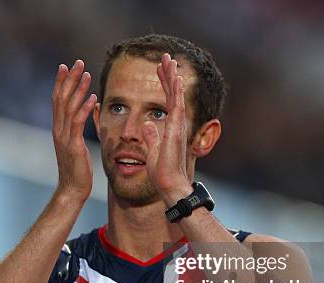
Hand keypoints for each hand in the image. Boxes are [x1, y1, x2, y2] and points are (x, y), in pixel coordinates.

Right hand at [52, 60, 96, 202]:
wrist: (72, 189)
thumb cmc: (77, 170)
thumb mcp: (76, 145)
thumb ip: (78, 128)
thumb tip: (86, 112)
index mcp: (58, 129)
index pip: (57, 100)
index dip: (61, 82)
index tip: (66, 67)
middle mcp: (58, 130)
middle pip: (61, 99)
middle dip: (69, 79)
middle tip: (76, 62)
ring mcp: (64, 137)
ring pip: (69, 107)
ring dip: (78, 89)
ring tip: (86, 74)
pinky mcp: (73, 145)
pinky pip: (78, 123)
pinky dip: (84, 109)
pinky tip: (92, 98)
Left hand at [141, 53, 191, 204]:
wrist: (169, 184)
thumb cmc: (162, 172)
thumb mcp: (151, 150)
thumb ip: (150, 137)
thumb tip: (146, 125)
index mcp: (169, 127)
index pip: (166, 100)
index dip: (163, 83)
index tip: (160, 68)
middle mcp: (175, 123)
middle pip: (171, 93)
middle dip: (168, 74)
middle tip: (165, 57)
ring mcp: (177, 125)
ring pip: (176, 95)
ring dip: (172, 77)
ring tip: (169, 60)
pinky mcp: (176, 130)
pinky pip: (177, 106)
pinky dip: (176, 92)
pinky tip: (176, 78)